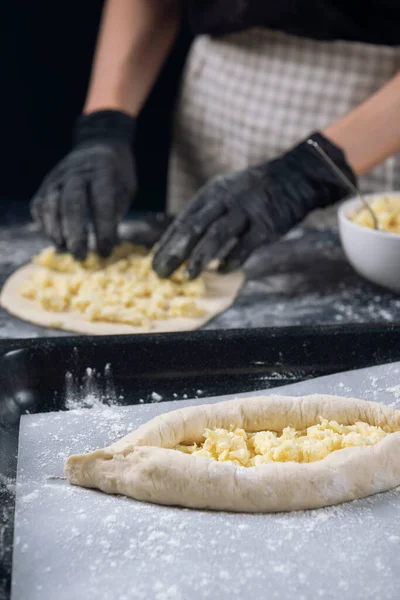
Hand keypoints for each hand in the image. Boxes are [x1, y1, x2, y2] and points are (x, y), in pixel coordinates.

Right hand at [31, 110, 136, 258]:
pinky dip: (45, 224)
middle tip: (81, 257)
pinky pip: (40, 206)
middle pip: (72, 204)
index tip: (106, 250)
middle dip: (76, 234)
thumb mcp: (126, 187)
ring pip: (51, 205)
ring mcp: (57, 176)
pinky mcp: (46, 183)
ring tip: (65, 250)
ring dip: (57, 231)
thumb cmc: (117, 173)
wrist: (99, 143)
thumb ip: (117, 210)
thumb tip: (108, 243)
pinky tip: (55, 239)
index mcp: (102, 169)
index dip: (103, 228)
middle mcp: (76, 170)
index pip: (101, 202)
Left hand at [152, 132, 355, 278]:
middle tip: (162, 272)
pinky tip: (222, 271)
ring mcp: (246, 211)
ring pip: (217, 234)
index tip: (154, 262)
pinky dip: (232, 259)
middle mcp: (225, 199)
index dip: (167, 242)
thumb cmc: (253, 194)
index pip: (183, 219)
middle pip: (194, 227)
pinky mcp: (266, 224)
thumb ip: (206, 215)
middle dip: (175, 251)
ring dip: (200, 256)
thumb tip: (180, 244)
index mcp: (211, 193)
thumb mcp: (225, 194)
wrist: (294, 179)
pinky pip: (246, 244)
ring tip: (187, 275)